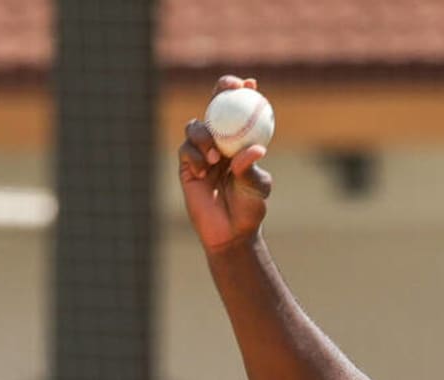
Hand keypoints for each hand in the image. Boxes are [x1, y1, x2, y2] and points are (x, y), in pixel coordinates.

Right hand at [178, 75, 272, 252]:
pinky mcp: (186, 166)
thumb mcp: (257, 188)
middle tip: (227, 89)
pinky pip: (185, 150)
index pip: (241, 112)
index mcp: (241, 142)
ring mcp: (202, 152)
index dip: (242, 93)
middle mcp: (221, 142)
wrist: (231, 232)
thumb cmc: (250, 208)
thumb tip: (256, 149)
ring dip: (204, 135)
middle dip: (220, 91)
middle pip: (215, 108)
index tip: (250, 83)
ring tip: (215, 157)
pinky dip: (195, 157)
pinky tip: (204, 171)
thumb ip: (252, 169)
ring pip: (196, 127)